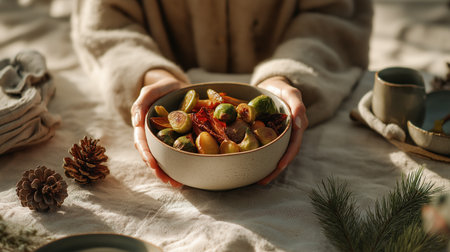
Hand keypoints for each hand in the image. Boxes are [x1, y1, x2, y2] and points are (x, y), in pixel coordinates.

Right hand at [131, 69, 187, 187]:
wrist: (177, 86)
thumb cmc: (164, 86)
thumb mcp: (154, 87)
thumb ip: (144, 98)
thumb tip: (135, 121)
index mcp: (143, 123)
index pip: (142, 142)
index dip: (147, 154)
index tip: (153, 165)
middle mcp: (150, 134)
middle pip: (150, 155)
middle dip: (158, 169)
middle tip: (169, 180)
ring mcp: (162, 138)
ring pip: (161, 158)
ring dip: (167, 172)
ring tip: (178, 184)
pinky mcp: (174, 139)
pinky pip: (174, 153)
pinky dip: (177, 165)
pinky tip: (184, 175)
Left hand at [255, 76, 307, 184]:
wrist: (271, 86)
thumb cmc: (281, 89)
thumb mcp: (291, 92)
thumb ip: (297, 105)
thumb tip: (299, 125)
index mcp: (296, 127)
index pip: (293, 146)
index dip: (287, 157)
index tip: (278, 166)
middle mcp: (288, 135)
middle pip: (284, 156)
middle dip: (274, 170)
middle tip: (262, 181)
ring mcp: (277, 137)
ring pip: (274, 155)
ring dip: (266, 168)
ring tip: (255, 180)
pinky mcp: (266, 136)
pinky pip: (263, 149)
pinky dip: (258, 158)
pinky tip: (248, 166)